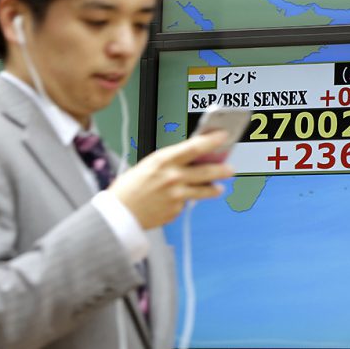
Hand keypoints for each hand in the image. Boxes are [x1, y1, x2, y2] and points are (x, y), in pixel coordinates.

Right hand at [108, 131, 234, 229]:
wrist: (118, 214)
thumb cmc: (128, 187)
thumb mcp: (148, 165)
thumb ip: (171, 161)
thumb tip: (192, 158)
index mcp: (164, 160)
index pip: (195, 146)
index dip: (212, 140)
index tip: (223, 136)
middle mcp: (174, 177)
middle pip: (207, 170)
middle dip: (222, 169)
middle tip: (230, 168)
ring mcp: (177, 195)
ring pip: (204, 190)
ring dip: (213, 188)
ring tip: (218, 187)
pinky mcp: (176, 211)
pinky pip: (186, 202)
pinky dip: (184, 200)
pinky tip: (175, 199)